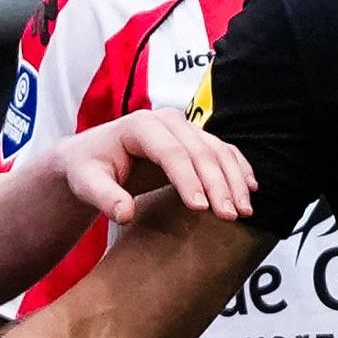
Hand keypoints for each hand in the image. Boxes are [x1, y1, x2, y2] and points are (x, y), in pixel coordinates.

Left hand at [52, 109, 256, 228]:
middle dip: (218, 185)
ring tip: (244, 211)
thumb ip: (104, 198)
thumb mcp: (86, 184)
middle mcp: (166, 120)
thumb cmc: (89, 170)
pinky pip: (224, 151)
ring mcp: (185, 128)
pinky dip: (240, 170)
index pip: (172, 152)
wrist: (93, 158)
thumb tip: (125, 213)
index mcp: (140, 126)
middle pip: (201, 152)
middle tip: (230, 216)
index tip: (201, 209)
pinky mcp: (195, 140)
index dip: (189, 180)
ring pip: (218, 151)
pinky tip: (250, 190)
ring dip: (235, 181)